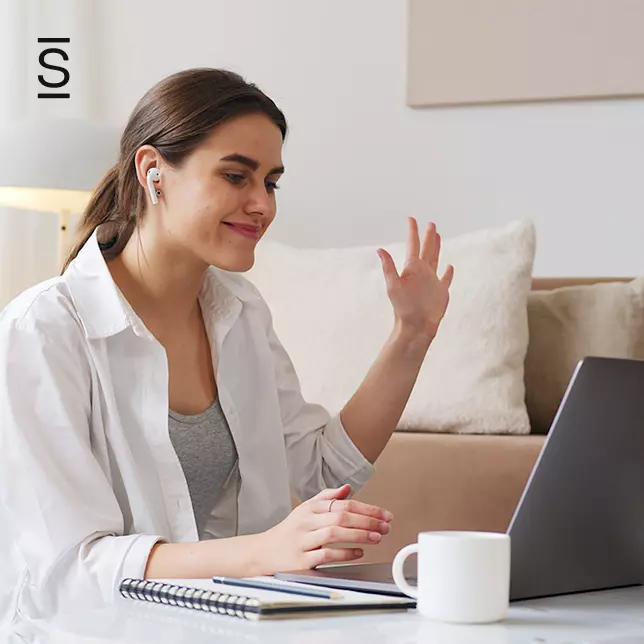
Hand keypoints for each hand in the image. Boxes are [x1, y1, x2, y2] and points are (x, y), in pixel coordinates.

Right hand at [255, 484, 392, 574]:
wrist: (262, 553)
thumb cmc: (288, 532)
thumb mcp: (305, 510)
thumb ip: (326, 498)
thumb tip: (347, 488)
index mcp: (310, 508)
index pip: (342, 503)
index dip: (366, 508)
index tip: (384, 514)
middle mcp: (306, 521)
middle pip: (341, 516)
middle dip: (367, 520)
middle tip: (385, 526)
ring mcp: (303, 540)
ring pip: (334, 533)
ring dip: (359, 534)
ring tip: (377, 537)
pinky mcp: (301, 560)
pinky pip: (326, 555)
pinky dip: (345, 554)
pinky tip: (358, 553)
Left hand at [377, 217, 453, 340]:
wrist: (415, 325)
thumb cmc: (403, 307)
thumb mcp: (393, 285)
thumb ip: (388, 267)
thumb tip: (379, 250)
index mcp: (411, 268)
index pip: (413, 245)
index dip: (412, 232)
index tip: (411, 219)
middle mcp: (421, 272)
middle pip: (426, 249)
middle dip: (428, 236)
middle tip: (430, 224)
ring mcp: (431, 281)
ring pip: (435, 259)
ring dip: (437, 247)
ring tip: (438, 237)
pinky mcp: (440, 291)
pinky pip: (445, 279)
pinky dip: (448, 272)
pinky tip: (449, 266)